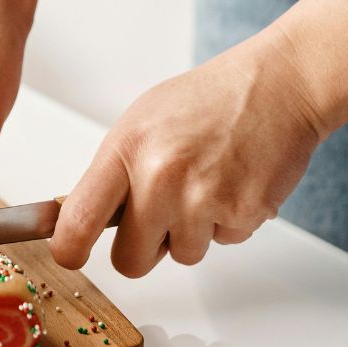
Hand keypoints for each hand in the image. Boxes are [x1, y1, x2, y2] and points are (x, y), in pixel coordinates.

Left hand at [50, 34, 323, 276]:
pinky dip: (226, 222)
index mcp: (125, 152)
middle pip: (129, 261)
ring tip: (204, 185)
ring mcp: (203, 199)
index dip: (69, 249)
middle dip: (141, 250)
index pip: (77, 221)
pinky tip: (232, 183)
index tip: (72, 255)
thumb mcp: (138, 125)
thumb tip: (78, 220)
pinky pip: (222, 242)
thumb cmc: (205, 103)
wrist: (278, 85)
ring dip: (190, 232)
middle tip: (156, 221)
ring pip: (181, 255)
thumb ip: (110, 175)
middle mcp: (160, 178)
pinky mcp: (243, 212)